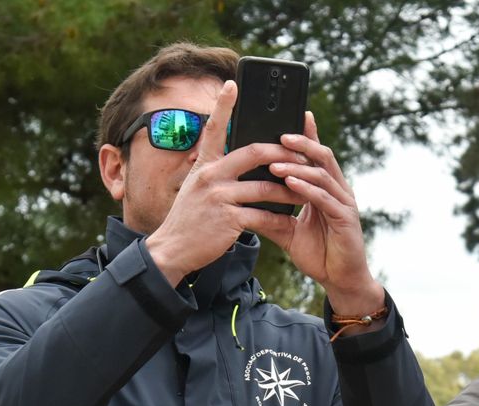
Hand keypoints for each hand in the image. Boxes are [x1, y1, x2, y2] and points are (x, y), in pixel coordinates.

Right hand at [145, 81, 309, 284]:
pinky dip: (279, 218)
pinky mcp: (228, 219)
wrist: (172, 249)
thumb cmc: (190, 220)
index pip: (213, 129)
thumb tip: (243, 161)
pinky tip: (290, 220)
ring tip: (306, 193)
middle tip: (303, 157)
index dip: (222, 105)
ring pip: (264, 187)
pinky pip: (262, 215)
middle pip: (253, 153)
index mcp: (204, 165)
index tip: (232, 83)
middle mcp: (210, 175)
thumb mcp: (196, 189)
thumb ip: (216, 173)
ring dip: (289, 191)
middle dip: (282, 154)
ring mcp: (218, 196)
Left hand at [251, 112, 384, 319]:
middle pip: (322, 156)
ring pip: (323, 174)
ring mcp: (344, 204)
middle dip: (303, 142)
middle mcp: (338, 191)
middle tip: (280, 135)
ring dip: (298, 167)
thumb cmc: (319, 254)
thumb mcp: (288, 232)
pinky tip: (291, 184)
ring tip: (275, 163)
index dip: (307, 135)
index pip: (315, 156)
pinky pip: (325, 198)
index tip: (295, 114)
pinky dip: (307, 189)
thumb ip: (271, 215)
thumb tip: (243, 204)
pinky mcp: (346, 219)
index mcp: (325, 190)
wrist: (340, 280)